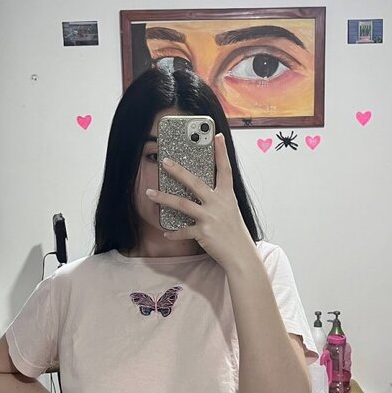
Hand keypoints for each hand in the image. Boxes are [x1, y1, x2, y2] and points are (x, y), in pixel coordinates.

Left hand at [145, 132, 257, 270]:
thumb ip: (218, 199)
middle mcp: (219, 203)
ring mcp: (210, 217)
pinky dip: (173, 232)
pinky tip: (166, 232)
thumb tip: (201, 190)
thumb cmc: (235, 233)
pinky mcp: (203, 232)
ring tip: (149, 192)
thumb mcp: (230, 211)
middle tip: (165, 161)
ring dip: (163, 198)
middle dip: (178, 171)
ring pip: (182, 204)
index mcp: (227, 196)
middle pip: (195, 182)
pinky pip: (183, 230)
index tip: (217, 136)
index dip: (221, 152)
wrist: (241, 256)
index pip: (225, 170)